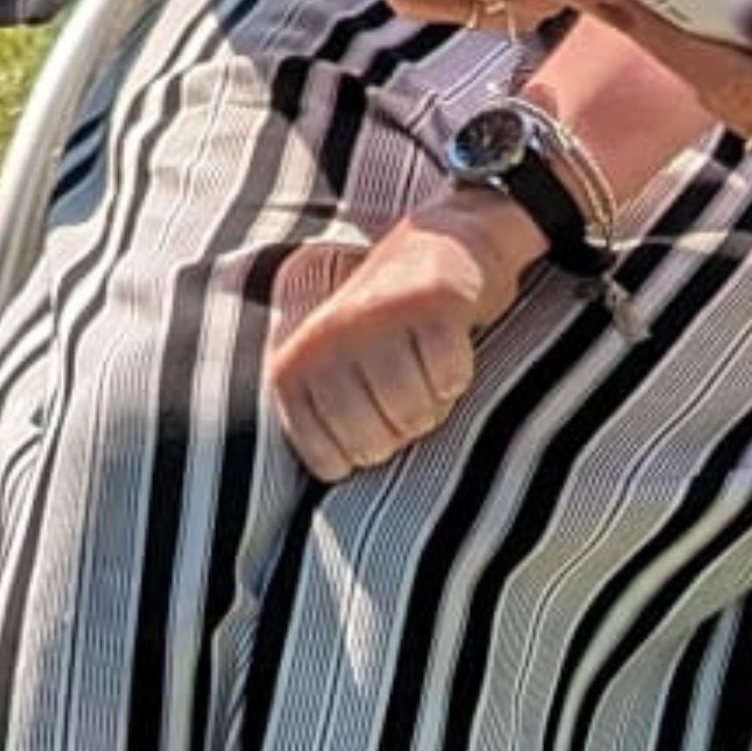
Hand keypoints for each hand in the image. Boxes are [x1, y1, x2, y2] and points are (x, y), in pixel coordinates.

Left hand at [266, 207, 532, 479]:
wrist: (440, 246)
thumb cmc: (383, 328)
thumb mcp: (331, 371)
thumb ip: (319, 425)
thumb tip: (324, 504)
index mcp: (293, 366)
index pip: (331, 463)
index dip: (366, 452)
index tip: (373, 415)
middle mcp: (326, 340)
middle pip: (376, 444)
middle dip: (402, 430)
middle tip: (405, 388)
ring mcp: (377, 319)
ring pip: (415, 415)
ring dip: (434, 403)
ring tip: (424, 368)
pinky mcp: (431, 302)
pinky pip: (451, 380)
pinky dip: (458, 372)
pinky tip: (447, 344)